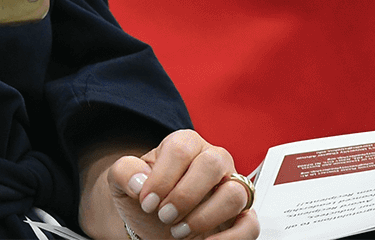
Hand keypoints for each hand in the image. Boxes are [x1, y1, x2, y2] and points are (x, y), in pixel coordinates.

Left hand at [104, 131, 256, 239]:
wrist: (155, 225)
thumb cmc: (146, 199)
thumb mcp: (124, 182)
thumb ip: (125, 172)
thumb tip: (140, 182)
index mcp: (185, 144)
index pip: (180, 149)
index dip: (161, 178)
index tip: (146, 202)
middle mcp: (214, 160)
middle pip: (212, 164)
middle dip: (184, 196)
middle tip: (164, 216)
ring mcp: (232, 187)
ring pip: (235, 194)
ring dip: (204, 217)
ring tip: (179, 231)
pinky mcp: (243, 215)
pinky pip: (250, 224)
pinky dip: (229, 238)